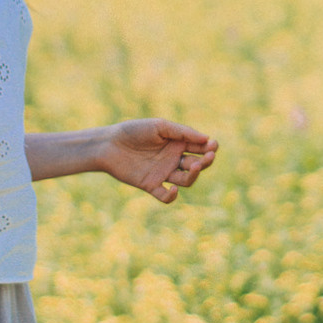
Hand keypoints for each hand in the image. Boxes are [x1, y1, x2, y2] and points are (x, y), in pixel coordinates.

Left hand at [96, 118, 218, 204]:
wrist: (108, 144)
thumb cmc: (134, 131)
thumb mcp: (159, 126)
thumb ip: (182, 132)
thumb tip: (207, 139)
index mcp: (177, 144)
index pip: (199, 148)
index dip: (209, 148)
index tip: (213, 145)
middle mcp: (173, 159)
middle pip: (197, 164)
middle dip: (205, 161)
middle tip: (209, 156)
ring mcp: (163, 173)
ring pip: (185, 180)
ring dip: (193, 175)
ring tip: (194, 166)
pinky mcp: (151, 185)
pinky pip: (165, 196)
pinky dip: (171, 196)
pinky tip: (173, 189)